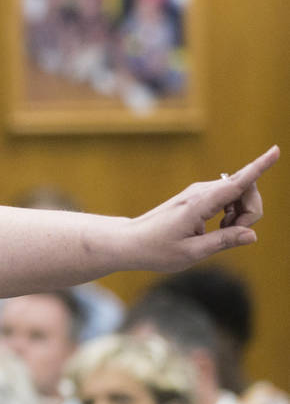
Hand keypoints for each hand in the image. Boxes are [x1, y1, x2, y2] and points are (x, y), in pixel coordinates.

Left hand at [127, 145, 278, 271]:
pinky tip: (219, 228)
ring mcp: (198, 191)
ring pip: (239, 193)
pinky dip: (233, 213)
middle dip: (251, 213)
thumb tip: (252, 234)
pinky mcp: (198, 196)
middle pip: (246, 190)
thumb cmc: (155, 250)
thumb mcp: (191, 253)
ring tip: (220, 233)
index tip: (276, 150)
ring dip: (242, 215)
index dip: (259, 167)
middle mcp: (200, 192)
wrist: (130, 241)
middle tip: (232, 235)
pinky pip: (229, 197)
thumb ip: (223, 241)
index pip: (236, 183)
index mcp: (198, 205)